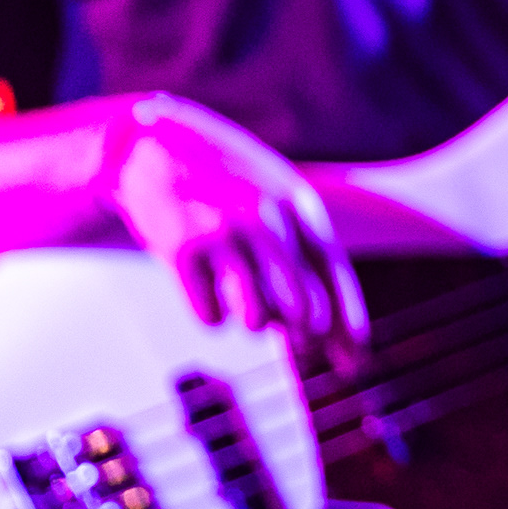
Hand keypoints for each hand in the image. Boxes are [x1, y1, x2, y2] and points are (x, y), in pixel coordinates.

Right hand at [102, 93, 370, 368]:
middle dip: (304, 336)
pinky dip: (211, 314)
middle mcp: (265, 220)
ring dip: (254, 323)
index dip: (347, 323)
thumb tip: (316, 330)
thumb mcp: (271, 201)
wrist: (151, 144)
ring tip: (245, 306)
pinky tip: (203, 288)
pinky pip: (210, 315)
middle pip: (301, 305)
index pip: (333, 274)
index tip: (355, 364)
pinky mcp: (180, 249)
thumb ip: (297, 255)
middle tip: (300, 344)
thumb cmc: (224, 183)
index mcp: (297, 205)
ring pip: (255, 317)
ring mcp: (222, 234)